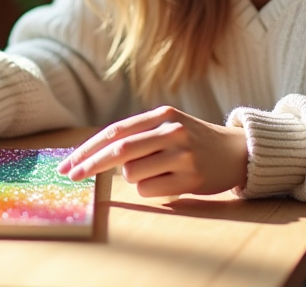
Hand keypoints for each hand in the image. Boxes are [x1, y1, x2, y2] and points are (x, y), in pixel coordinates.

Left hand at [57, 106, 247, 196]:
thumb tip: (92, 155)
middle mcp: (172, 131)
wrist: (236, 152)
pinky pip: (149, 190)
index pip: (115, 131)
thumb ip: (137, 135)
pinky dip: (148, 189)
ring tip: (156, 171)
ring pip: (133, 174)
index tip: (68, 163)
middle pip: (119, 151)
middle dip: (90, 166)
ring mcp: (182, 155)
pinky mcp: (191, 178)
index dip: (88, 148)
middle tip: (71, 176)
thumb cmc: (192, 140)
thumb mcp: (168, 126)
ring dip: (132, 178)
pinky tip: (168, 182)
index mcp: (162, 115)